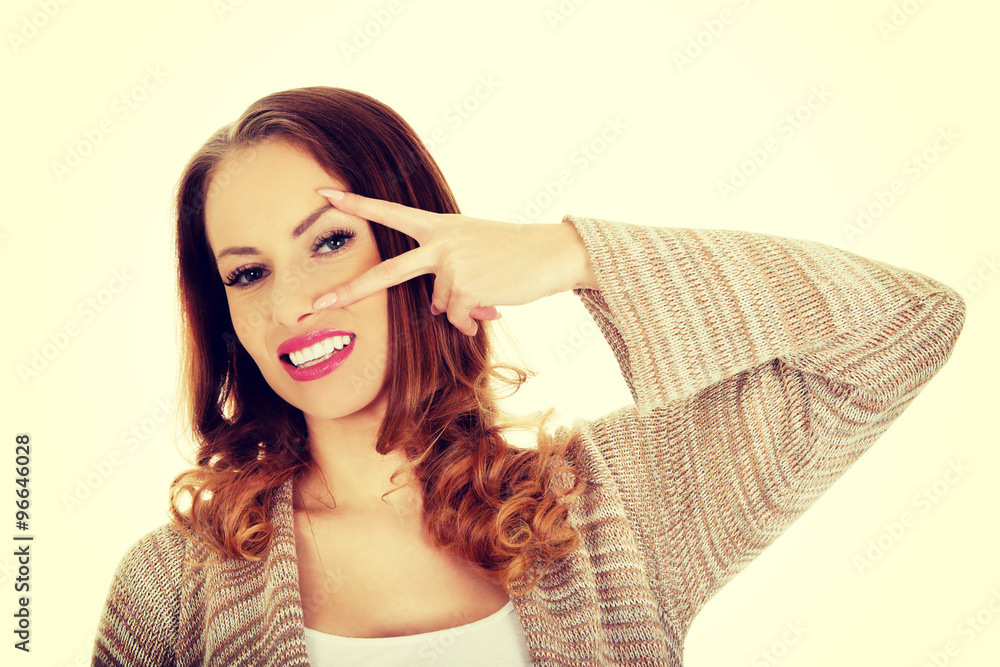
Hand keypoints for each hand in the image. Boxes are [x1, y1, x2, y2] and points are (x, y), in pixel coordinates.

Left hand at [311, 189, 595, 336]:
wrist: (552, 253)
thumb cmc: (515, 252)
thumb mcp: (473, 246)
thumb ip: (445, 269)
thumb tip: (434, 308)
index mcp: (439, 226)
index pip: (390, 213)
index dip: (356, 204)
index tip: (324, 194)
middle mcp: (439, 243)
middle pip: (386, 273)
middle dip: (349, 291)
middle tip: (315, 304)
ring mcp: (451, 266)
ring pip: (439, 305)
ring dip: (463, 307)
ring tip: (490, 291)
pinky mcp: (465, 290)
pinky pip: (458, 318)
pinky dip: (474, 319)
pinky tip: (494, 304)